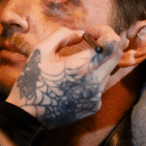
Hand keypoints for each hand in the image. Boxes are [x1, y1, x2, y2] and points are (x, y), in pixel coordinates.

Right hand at [6, 26, 123, 127]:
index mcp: (80, 67)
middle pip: (116, 55)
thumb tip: (81, 34)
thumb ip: (63, 35)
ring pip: (109, 70)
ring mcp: (95, 96)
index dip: (105, 31)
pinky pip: (101, 85)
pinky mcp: (94, 106)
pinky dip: (93, 77)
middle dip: (106, 44)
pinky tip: (76, 81)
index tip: (89, 32)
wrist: (28, 114)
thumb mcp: (41, 50)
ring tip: (79, 63)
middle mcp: (93, 82)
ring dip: (99, 61)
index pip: (111, 43)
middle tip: (89, 42)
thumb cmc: (33, 80)